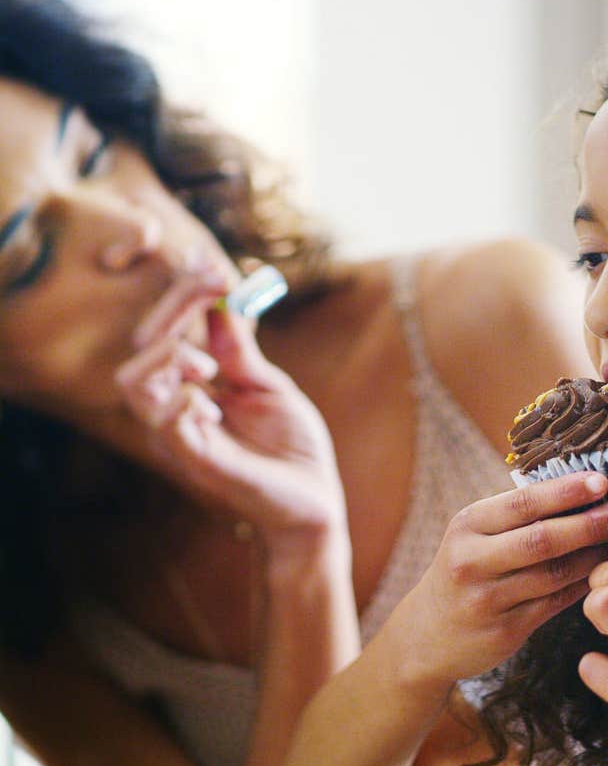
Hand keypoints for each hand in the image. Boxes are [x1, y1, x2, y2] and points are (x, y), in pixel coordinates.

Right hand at [115, 268, 346, 542]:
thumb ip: (240, 348)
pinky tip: (213, 403)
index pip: (169, 329)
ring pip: (134, 382)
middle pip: (144, 345)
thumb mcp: (268, 385)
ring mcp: (182, 435)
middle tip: (216, 286)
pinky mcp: (197, 462)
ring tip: (210, 365)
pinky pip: (165, 424)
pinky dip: (184, 400)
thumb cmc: (293, 447)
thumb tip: (223, 295)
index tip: (212, 264)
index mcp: (197, 385)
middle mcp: (179, 407)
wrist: (315, 500)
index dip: (185, 293)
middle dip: (176, 306)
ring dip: (170, 355)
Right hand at [393, 472, 607, 688]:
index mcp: (467, 526)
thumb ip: (515, 517)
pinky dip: (584, 585)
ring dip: (595, 556)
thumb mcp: (472, 536)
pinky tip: (605, 573)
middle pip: (542, 539)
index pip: (522, 503)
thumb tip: (580, 489)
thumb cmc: (462, 573)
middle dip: (589, 523)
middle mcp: (472, 561)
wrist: (425, 636)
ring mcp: (488, 600)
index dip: (565, 491)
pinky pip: (555, 603)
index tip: (602, 481)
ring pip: (554, 574)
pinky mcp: (505, 631)